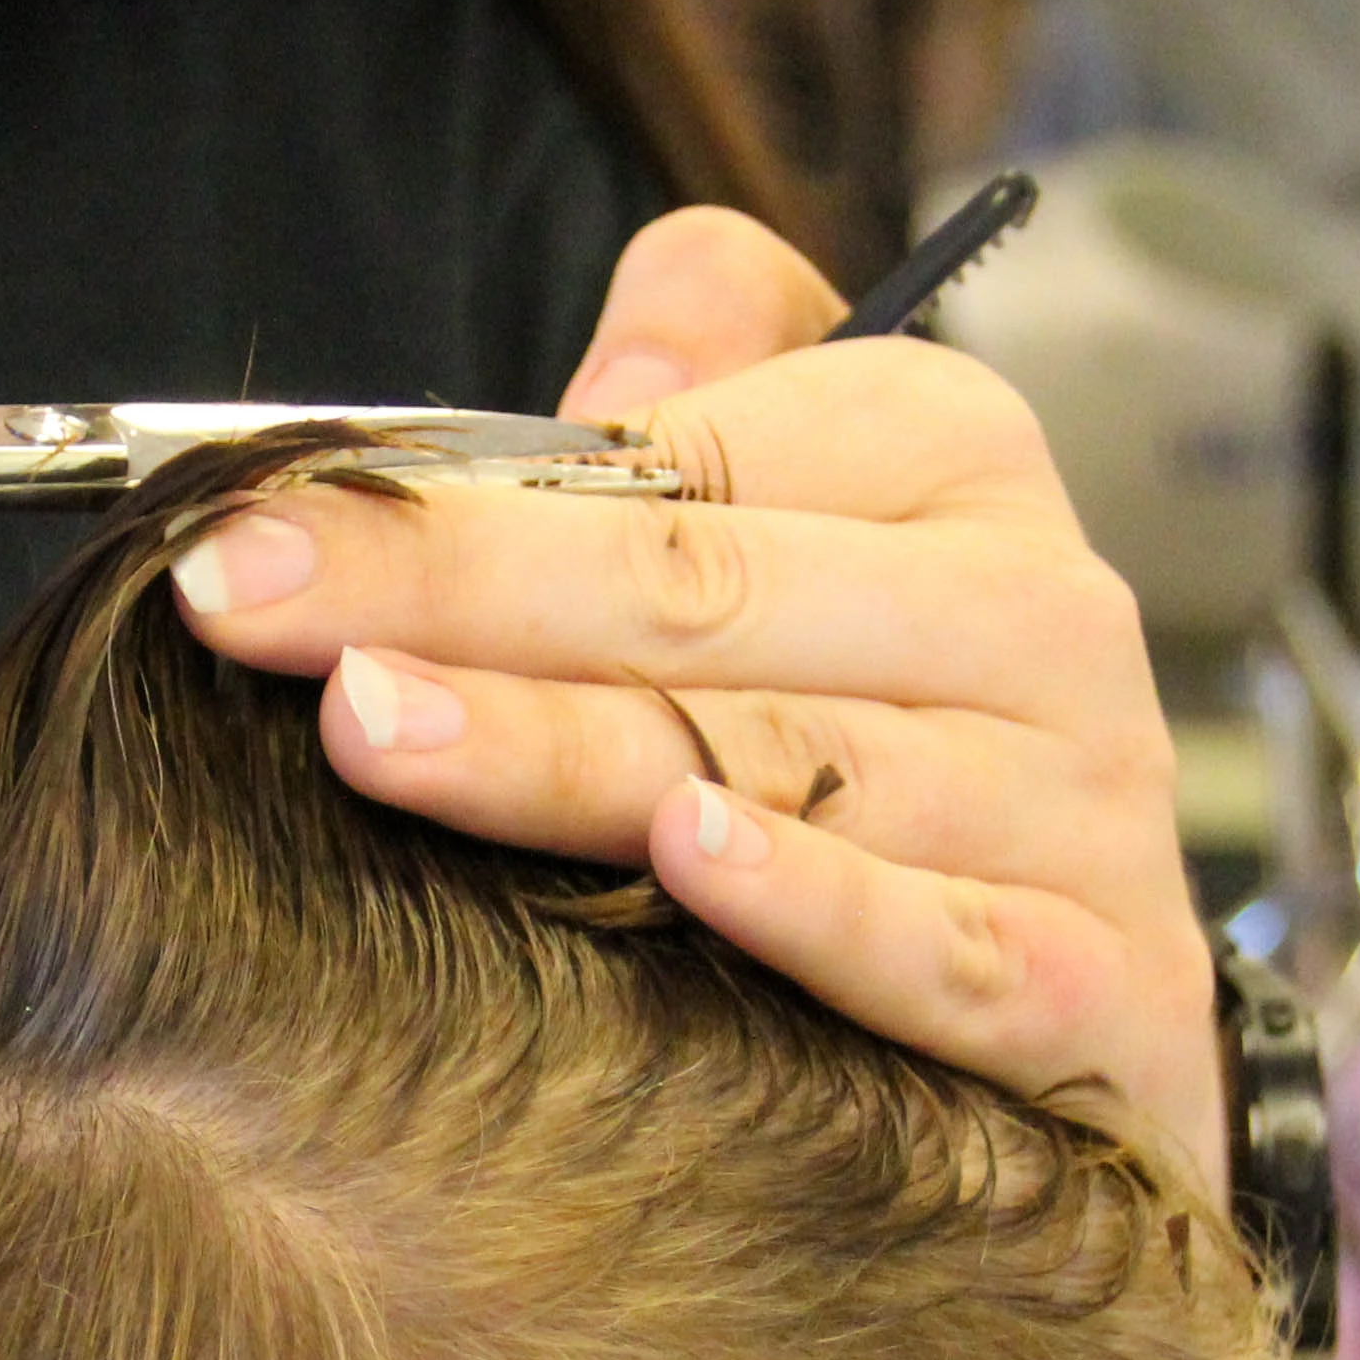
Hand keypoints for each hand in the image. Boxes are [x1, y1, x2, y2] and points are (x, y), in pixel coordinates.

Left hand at [169, 208, 1224, 1189]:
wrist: (1092, 1008)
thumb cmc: (877, 739)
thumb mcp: (800, 525)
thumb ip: (700, 405)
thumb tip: (620, 350)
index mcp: (945, 457)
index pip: (674, 461)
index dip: (445, 497)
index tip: (244, 535)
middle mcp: (1035, 614)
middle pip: (704, 598)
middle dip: (454, 597)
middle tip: (248, 612)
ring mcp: (1083, 807)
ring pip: (793, 766)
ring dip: (570, 752)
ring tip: (383, 732)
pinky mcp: (1115, 995)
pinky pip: (954, 952)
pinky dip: (827, 911)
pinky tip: (688, 865)